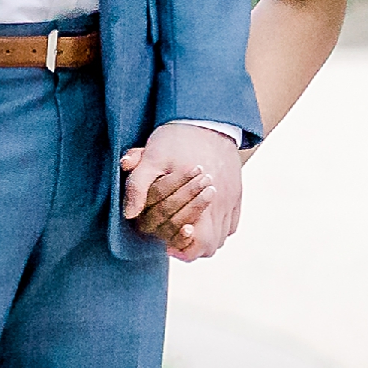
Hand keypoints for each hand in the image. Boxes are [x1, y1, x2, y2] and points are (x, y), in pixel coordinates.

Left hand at [120, 123, 242, 259]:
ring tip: (188, 230)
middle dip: (194, 247)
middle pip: (213, 244)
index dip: (183, 250)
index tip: (168, 246)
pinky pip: (232, 221)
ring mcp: (232, 197)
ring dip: (206, 237)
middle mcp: (221, 202)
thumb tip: (130, 214)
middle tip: (176, 239)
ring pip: (224, 235)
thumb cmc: (177, 138)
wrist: (207, 117)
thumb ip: (138, 186)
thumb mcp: (151, 158)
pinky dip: (219, 226)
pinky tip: (203, 219)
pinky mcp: (237, 191)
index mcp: (202, 198)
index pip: (199, 243)